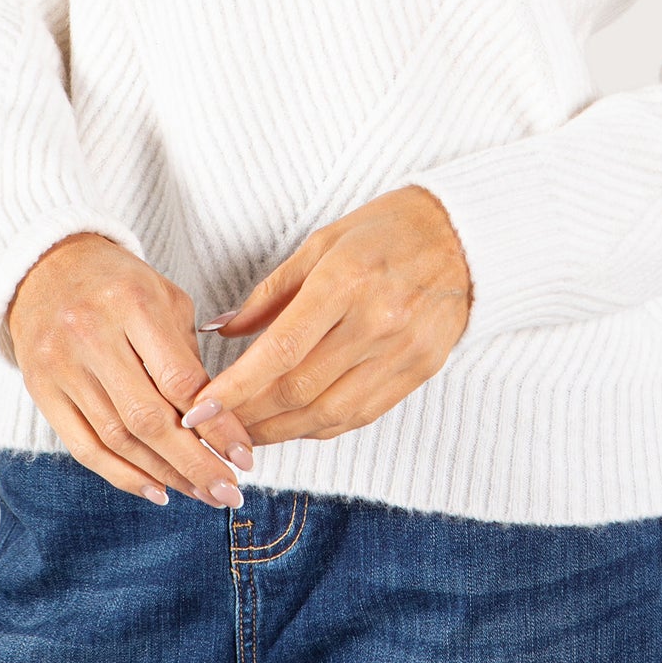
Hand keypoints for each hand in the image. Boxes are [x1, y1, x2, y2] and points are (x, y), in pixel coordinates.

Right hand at [5, 232, 254, 506]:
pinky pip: (84, 447)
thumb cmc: (120, 283)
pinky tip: (156, 490)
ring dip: (164, 474)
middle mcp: (91, 334)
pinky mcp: (40, 390)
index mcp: (132, 303)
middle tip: (228, 492)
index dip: (216, 424)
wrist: (48, 267)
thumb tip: (220, 423)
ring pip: (118, 439)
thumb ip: (189, 355)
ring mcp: (61, 365)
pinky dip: (122, 475)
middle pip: (148, 418)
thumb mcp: (164, 297)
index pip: (179, 379)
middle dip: (194, 463)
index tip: (245, 456)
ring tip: (201, 493)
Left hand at [186, 186, 472, 446]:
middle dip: (248, 416)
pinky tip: (292, 424)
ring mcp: (402, 352)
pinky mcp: (419, 372)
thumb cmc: (387, 230)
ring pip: (327, 414)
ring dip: (279, 431)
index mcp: (346, 281)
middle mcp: (376, 322)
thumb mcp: (322, 243)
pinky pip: (359, 415)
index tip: (198, 408)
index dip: (235, 388)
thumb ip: (270, 293)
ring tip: (245, 431)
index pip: (280, 350)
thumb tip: (221, 331)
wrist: (463, 235)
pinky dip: (319, 426)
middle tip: (212, 426)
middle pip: (300, 390)